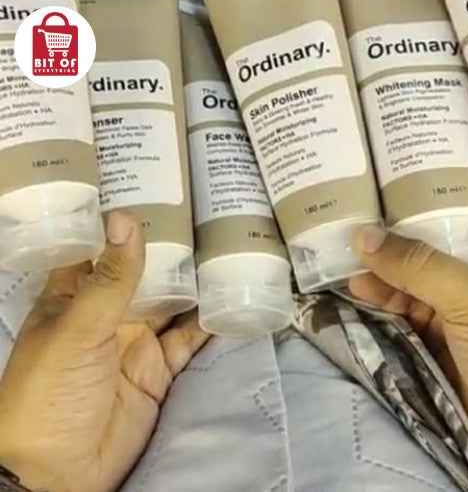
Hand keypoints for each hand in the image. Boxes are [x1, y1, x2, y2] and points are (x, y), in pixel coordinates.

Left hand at [0, 211, 208, 491]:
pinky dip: (208, 324)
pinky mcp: (158, 368)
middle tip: (207, 216)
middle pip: (144, 272)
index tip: (157, 191)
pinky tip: (229, 302)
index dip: (125, 221)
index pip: (101, 247)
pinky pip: (188, 340)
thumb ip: (110, 279)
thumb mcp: (78, 328)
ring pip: (171, 303)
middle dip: (171, 250)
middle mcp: (108, 312)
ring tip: (226, 251)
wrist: (60, 473)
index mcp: (76, 294)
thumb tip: (125, 217)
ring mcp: (135, 340)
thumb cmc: (51, 391)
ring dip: (194, 283)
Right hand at [349, 224, 467, 465]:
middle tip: (355, 241)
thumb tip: (363, 236)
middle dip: (393, 248)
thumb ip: (418, 266)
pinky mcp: (436, 345)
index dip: (425, 209)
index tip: (387, 197)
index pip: (461, 222)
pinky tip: (361, 296)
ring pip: (411, 288)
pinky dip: (381, 310)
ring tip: (350, 274)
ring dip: (381, 281)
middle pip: (429, 256)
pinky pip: (403, 319)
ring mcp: (457, 318)